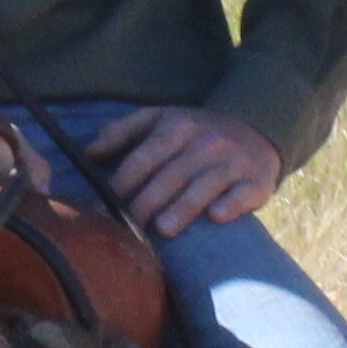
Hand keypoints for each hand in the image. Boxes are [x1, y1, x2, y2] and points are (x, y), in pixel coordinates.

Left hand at [88, 104, 284, 236]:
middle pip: (171, 175)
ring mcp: (233, 162)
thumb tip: (89, 152)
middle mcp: (206, 143)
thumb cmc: (196, 131)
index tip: (102, 205)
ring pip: (205, 186)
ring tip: (164, 229)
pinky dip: (231, 204)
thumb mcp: (161, 118)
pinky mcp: (257, 181)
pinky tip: (217, 217)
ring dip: (184, 207)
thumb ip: (124, 131)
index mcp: (178, 127)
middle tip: (129, 227)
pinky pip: (243, 193)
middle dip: (147, 202)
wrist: (256, 128)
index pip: (146, 156)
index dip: (123, 182)